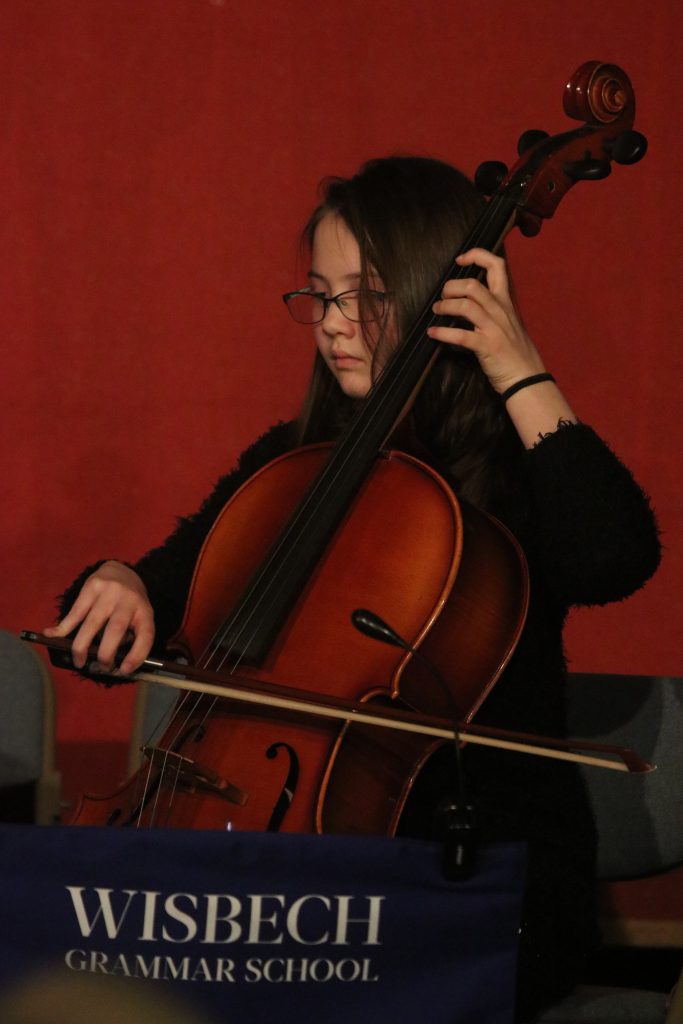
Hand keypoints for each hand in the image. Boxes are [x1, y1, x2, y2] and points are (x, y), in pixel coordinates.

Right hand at [44, 561, 153, 674]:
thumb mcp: (139, 615)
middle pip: (116, 629)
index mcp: (144, 610)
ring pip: (92, 623)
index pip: (146, 635)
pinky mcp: (91, 587)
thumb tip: (116, 660)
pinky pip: (75, 611)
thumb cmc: (129, 601)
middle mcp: (128, 600)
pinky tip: (52, 635)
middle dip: (105, 653)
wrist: (120, 570)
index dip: (136, 656)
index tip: (125, 670)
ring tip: (79, 661)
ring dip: (82, 646)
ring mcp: (109, 592)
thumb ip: (132, 634)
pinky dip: (63, 626)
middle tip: (100, 667)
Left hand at [426, 248, 544, 392]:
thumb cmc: (515, 352)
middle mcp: (500, 311)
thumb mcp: (508, 323)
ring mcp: (494, 328)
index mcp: (505, 302)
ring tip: (436, 311)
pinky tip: (433, 333)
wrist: (527, 378)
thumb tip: (470, 301)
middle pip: (473, 285)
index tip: (460, 259)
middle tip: (443, 296)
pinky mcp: (486, 347)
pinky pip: (461, 336)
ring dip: (445, 306)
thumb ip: (493, 310)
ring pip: (466, 306)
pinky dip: (442, 333)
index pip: (497, 266)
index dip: (477, 255)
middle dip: (451, 287)